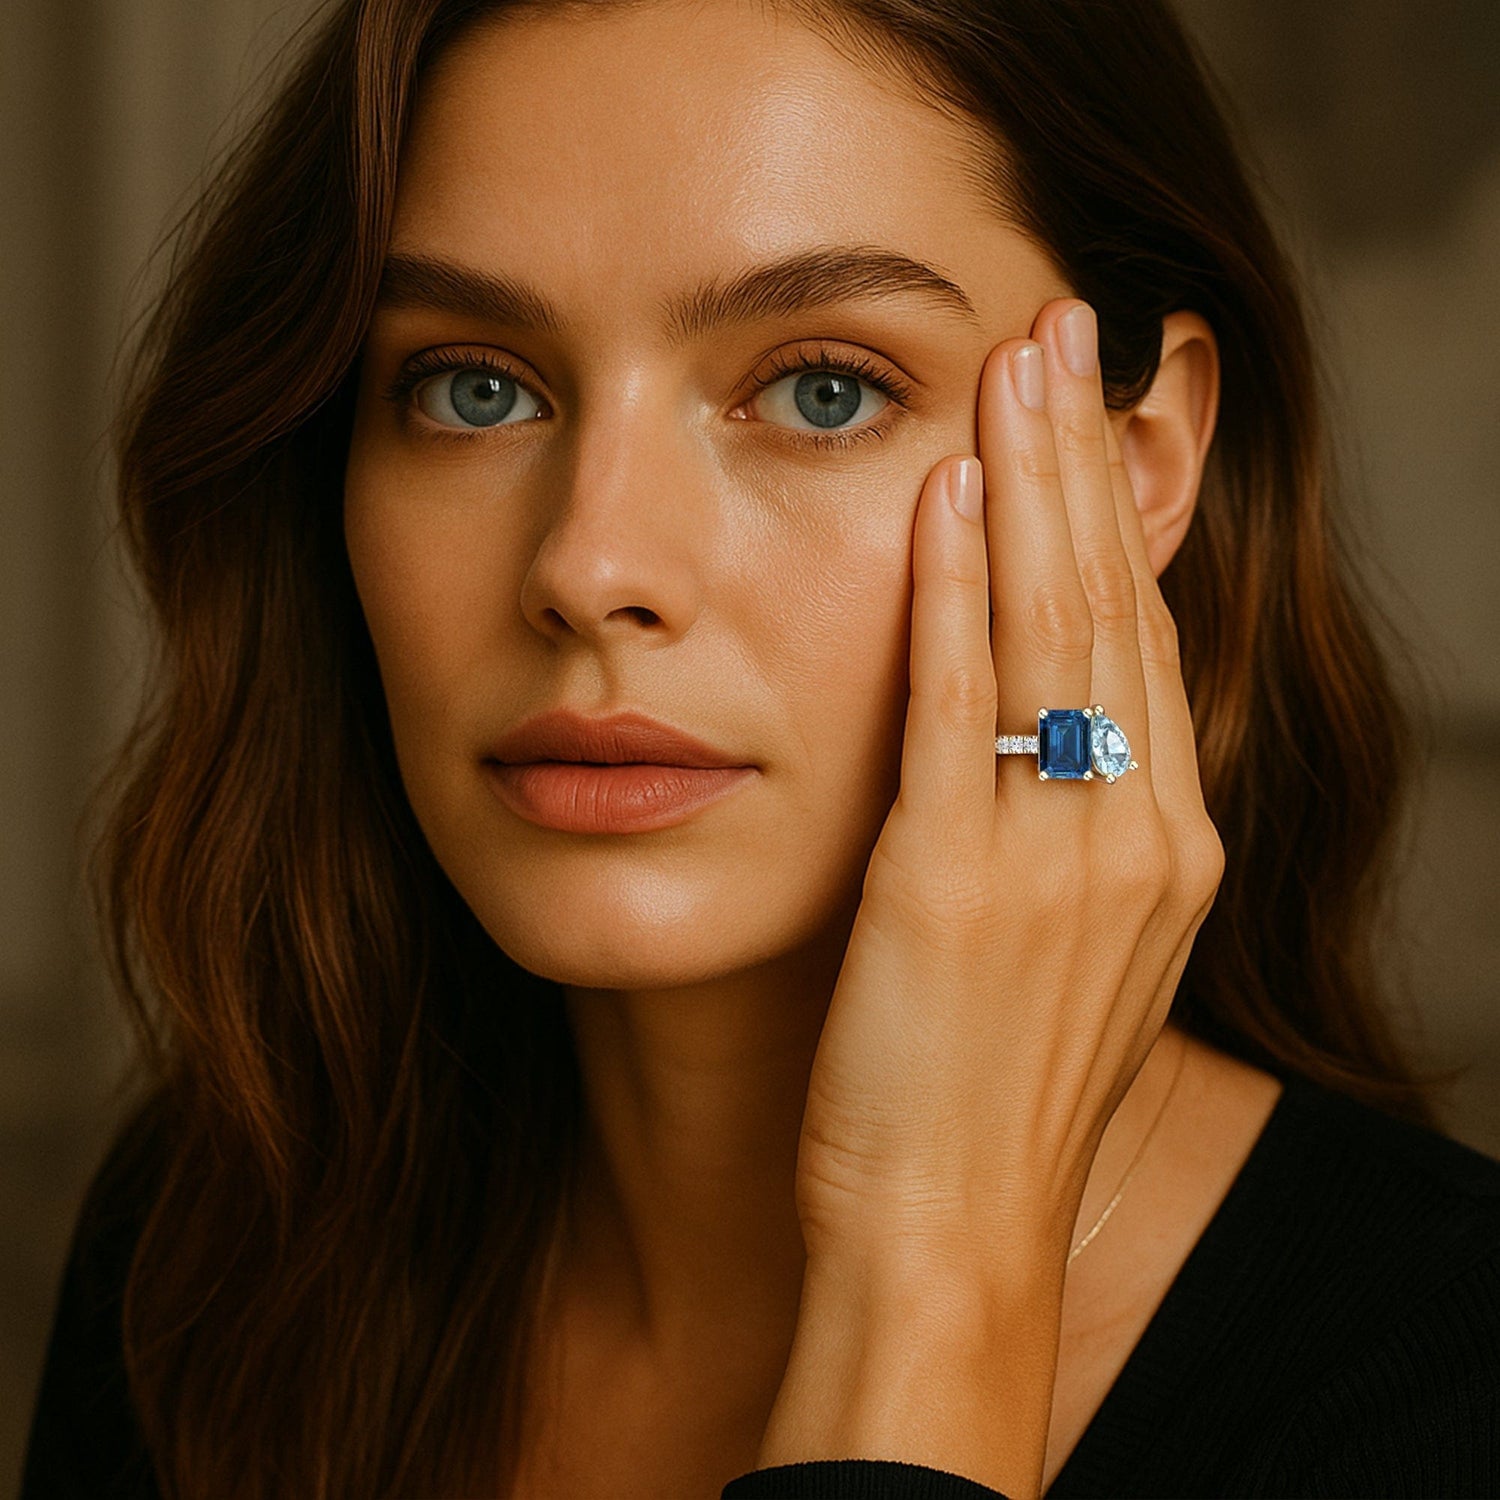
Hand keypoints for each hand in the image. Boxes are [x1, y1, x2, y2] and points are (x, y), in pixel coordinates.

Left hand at [755, 300, 1224, 1496]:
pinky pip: (958, 703)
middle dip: (1084, 458)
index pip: (1147, 644)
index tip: (1091, 422)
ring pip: (1050, 627)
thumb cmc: (998, 1098)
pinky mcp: (952, 878)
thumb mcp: (1077, 956)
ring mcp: (1055, 855)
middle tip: (1062, 329)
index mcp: (1172, 851)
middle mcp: (1137, 836)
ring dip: (1028, 485)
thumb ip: (1078, 837)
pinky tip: (939, 496)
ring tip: (1014, 366)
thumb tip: (1052, 733)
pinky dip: (949, 591)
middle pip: (1114, 604)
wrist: (956, 1229)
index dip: (1120, 521)